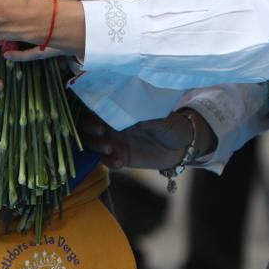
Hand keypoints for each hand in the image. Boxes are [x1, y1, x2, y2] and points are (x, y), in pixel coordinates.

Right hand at [80, 108, 218, 169]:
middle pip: (87, 126)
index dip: (89, 108)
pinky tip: (119, 162)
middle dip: (88, 128)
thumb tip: (130, 116)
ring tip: (109, 148)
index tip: (96, 113)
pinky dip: (108, 161)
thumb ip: (144, 117)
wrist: (181, 145)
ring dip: (95, 146)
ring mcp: (114, 141)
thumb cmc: (170, 124)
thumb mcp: (160, 118)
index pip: (96, 106)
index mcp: (119, 109)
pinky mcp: (120, 157)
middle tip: (100, 131)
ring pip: (92, 143)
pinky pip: (106, 160)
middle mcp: (112, 124)